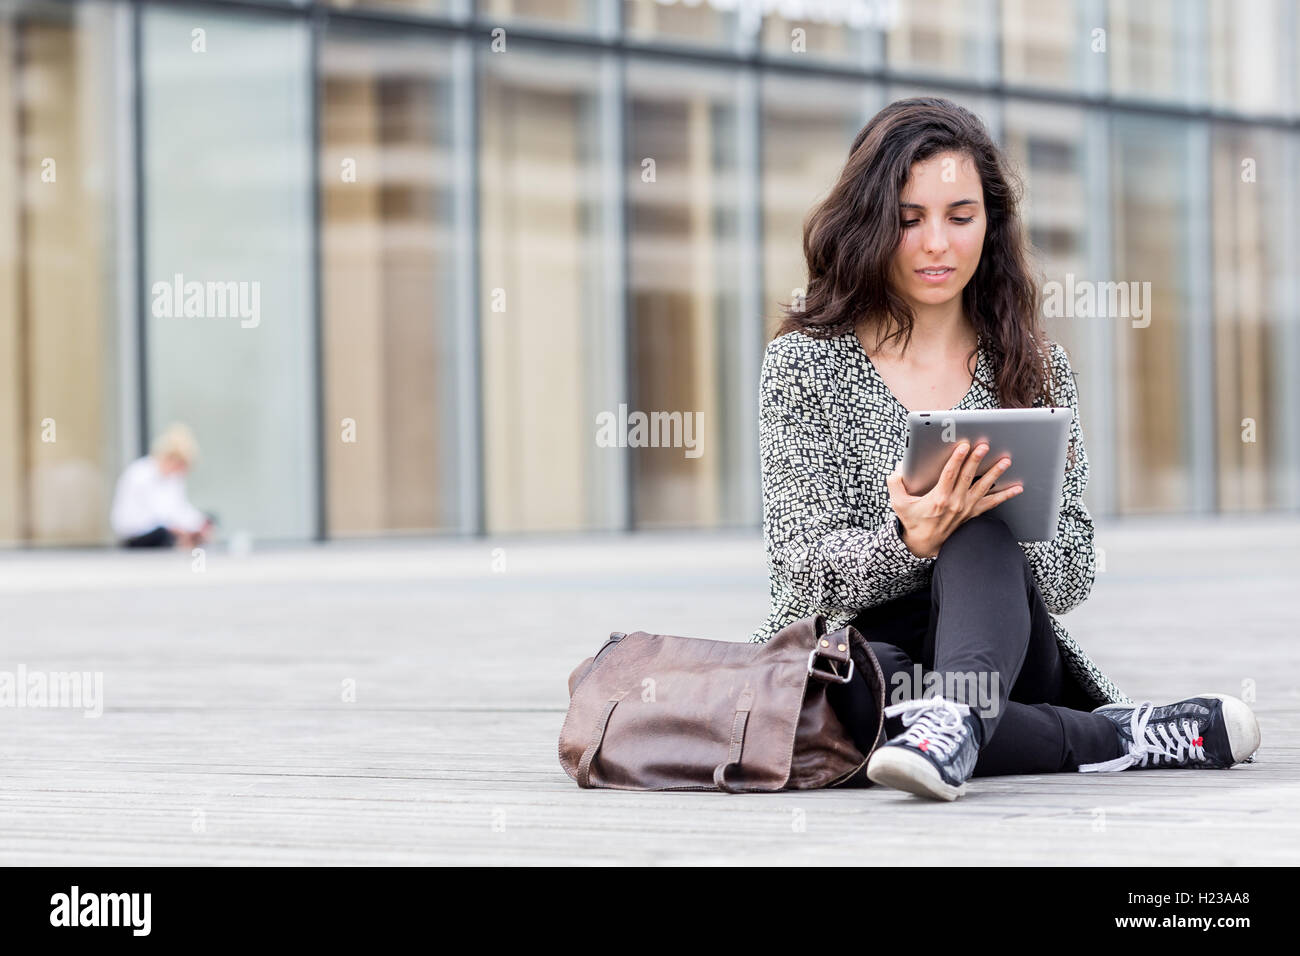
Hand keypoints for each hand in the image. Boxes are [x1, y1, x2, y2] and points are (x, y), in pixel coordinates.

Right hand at [885, 441, 1022, 558]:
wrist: (923, 544)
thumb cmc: (912, 522)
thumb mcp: (898, 503)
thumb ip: (895, 483)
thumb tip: (899, 468)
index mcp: (938, 499)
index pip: (950, 474)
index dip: (957, 459)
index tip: (964, 446)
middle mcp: (955, 503)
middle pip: (968, 477)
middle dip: (977, 460)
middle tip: (985, 446)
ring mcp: (966, 508)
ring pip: (983, 487)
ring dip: (995, 473)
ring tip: (1005, 461)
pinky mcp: (972, 513)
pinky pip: (992, 503)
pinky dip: (1005, 495)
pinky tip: (1017, 488)